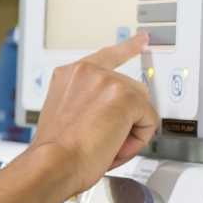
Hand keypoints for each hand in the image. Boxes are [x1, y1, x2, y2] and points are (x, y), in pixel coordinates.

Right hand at [31, 32, 157, 194]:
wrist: (53, 162)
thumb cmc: (55, 151)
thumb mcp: (64, 116)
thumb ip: (85, 103)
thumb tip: (109, 114)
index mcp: (68, 76)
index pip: (106, 56)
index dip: (127, 48)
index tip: (141, 39)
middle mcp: (86, 72)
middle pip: (131, 91)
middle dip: (126, 117)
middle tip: (105, 139)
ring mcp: (106, 81)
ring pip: (140, 107)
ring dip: (129, 131)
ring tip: (104, 144)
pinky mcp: (125, 96)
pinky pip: (149, 121)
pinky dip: (136, 140)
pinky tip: (113, 145)